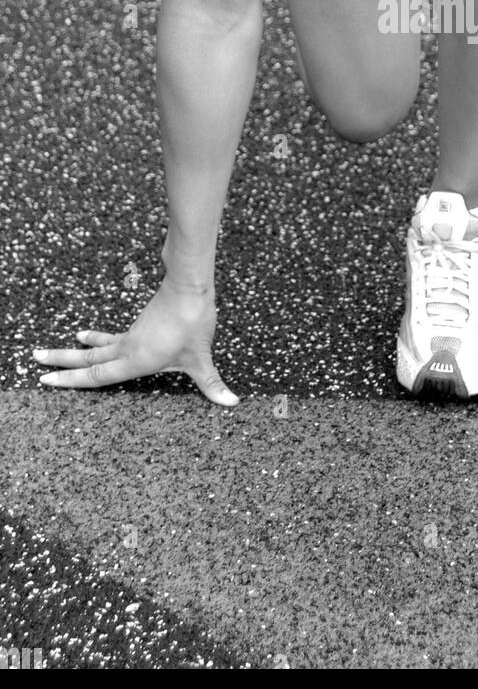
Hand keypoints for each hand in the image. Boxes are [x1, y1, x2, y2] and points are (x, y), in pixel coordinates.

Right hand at [32, 277, 238, 405]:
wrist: (189, 285)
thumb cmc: (192, 321)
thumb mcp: (201, 358)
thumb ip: (212, 383)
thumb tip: (231, 403)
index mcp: (135, 360)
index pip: (95, 375)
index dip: (70, 380)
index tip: (46, 379)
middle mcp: (128, 348)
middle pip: (87, 358)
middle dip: (61, 361)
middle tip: (35, 360)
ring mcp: (133, 334)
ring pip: (99, 346)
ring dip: (80, 349)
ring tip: (65, 345)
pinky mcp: (142, 324)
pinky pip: (114, 337)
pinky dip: (100, 340)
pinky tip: (96, 338)